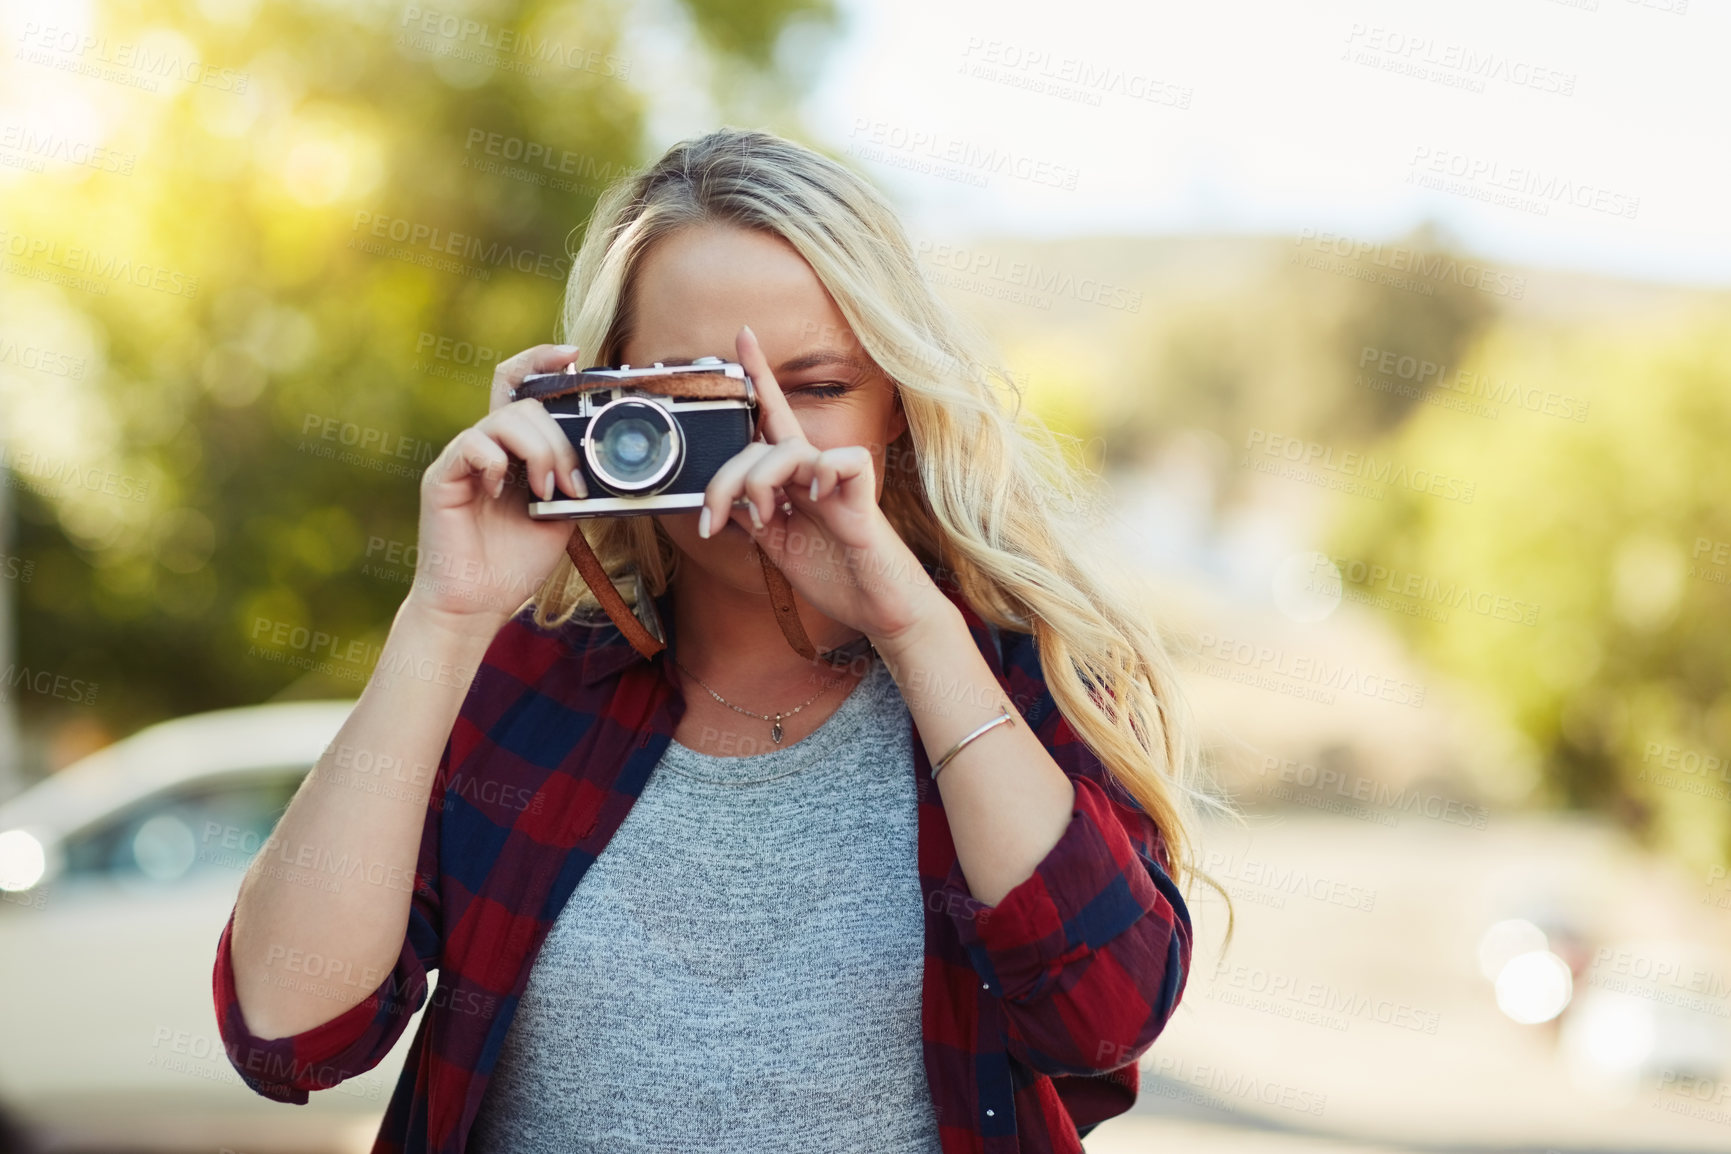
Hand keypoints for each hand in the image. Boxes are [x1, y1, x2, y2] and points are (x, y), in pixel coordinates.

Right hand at [407, 344, 589, 629]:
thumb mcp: (561, 515)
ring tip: (546, 493)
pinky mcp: (442, 476)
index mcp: (513, 450)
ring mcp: (463, 459)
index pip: (520, 386)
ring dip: (539, 453)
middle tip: (570, 483)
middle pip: (525, 404)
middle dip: (560, 439)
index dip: (543, 361)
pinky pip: (473, 444)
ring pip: (506, 419)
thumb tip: (608, 457)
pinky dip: (498, 464)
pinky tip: (502, 493)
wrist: (477, 604)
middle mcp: (486, 446)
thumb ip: (574, 481)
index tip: (576, 357)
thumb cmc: (515, 563)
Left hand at [697, 325, 949, 647]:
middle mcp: (814, 471)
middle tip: (714, 523)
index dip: (758, 374)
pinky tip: (816, 498)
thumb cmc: (838, 577)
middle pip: (756, 445)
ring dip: (758, 485)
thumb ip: (754, 518)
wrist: (878, 609)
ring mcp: (837, 479)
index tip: (742, 334)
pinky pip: (837, 460)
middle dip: (722, 483)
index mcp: (795, 481)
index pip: (771, 419)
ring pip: (784, 450)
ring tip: (766, 520)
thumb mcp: (778, 548)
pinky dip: (820, 476)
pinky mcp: (862, 491)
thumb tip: (722, 500)